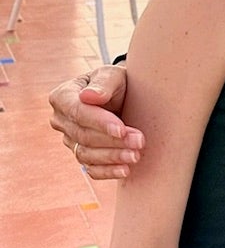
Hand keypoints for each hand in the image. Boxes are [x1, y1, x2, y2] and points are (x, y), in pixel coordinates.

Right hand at [49, 66, 141, 180]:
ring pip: (86, 154)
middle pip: (83, 135)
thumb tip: (89, 96)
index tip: (121, 129)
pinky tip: (125, 170)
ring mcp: (70, 140)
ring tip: (136, 155)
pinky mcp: (83, 154)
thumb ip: (104, 83)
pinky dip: (107, 172)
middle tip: (139, 141)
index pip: (77, 112)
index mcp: (63, 97)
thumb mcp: (113, 75)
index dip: (99, 122)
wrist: (125, 96)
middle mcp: (61, 120)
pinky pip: (90, 168)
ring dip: (112, 157)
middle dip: (113, 140)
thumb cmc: (117, 82)